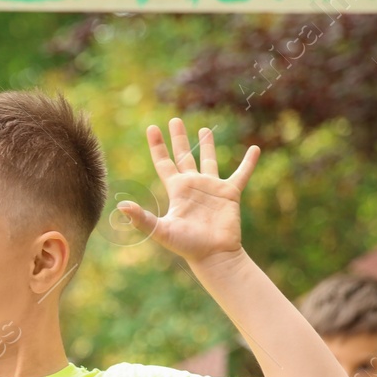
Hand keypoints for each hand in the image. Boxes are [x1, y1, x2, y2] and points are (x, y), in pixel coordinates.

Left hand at [120, 119, 259, 264]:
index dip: (157, 146)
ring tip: (204, 129)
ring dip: (207, 145)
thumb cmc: (187, 245)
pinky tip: (255, 149)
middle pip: (184, 156)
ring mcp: (212, 188)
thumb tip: (120, 206)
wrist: (213, 255)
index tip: (152, 128)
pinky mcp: (230, 194)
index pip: (164, 163)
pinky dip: (248, 163)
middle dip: (179, 139)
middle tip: (175, 120)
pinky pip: (241, 174)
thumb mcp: (161, 230)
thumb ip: (141, 218)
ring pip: (209, 160)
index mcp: (177, 190)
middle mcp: (193, 185)